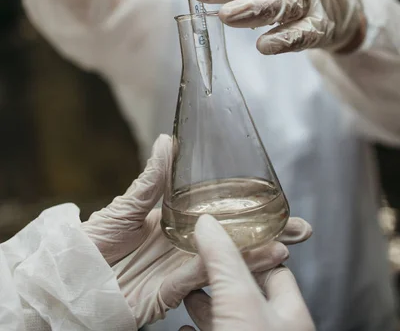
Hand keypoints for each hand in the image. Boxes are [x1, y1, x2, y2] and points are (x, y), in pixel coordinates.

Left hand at [83, 136, 309, 327]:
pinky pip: (206, 278)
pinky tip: (259, 260)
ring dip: (259, 252)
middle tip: (300, 229)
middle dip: (266, 235)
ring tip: (288, 243)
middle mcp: (182, 247)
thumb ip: (152, 179)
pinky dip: (232, 269)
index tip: (275, 199)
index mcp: (173, 223)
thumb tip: (167, 140)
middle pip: (231, 240)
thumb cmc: (93, 240)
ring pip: (226, 260)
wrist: (68, 275)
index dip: (246, 209)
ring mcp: (179, 270)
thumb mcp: (125, 204)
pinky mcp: (171, 292)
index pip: (217, 214)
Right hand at [179, 215, 315, 330]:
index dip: (253, 252)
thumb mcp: (241, 300)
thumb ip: (225, 260)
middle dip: (222, 277)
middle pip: (247, 294)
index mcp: (291, 314)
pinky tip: (184, 327)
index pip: (276, 270)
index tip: (232, 237)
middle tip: (203, 260)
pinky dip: (194, 327)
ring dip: (205, 303)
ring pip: (227, 318)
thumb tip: (209, 224)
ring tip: (188, 291)